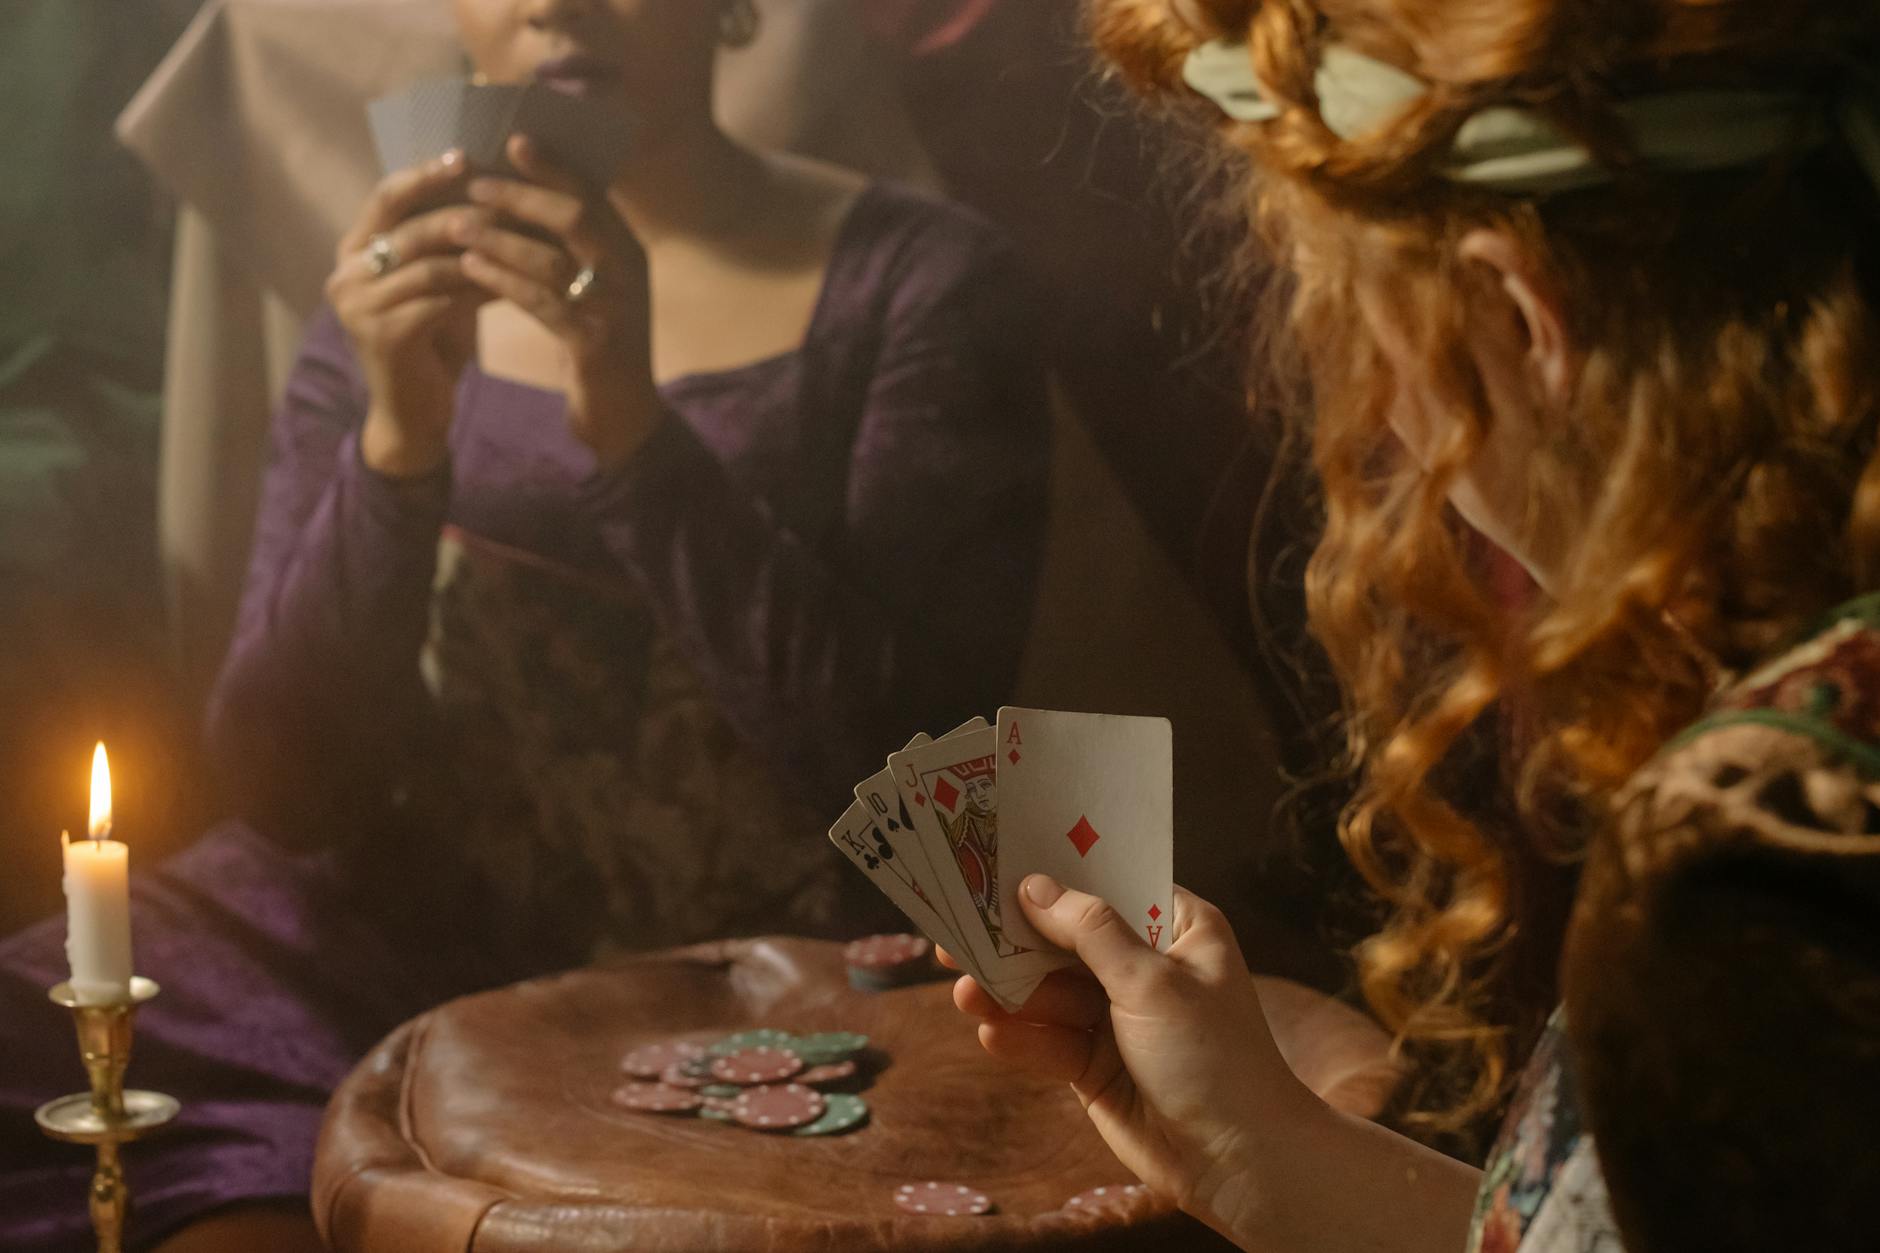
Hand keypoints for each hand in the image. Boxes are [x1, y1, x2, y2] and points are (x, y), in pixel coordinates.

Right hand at [328, 151, 489, 476]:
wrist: (415, 415)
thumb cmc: (432, 342)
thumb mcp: (436, 283)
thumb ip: (446, 243)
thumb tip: (493, 189)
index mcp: (353, 251)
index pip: (386, 197)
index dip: (424, 175)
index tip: (466, 155)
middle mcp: (346, 274)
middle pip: (411, 226)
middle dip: (465, 211)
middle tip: (511, 198)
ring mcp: (359, 306)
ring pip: (430, 263)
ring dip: (481, 250)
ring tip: (524, 238)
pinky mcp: (382, 336)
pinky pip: (440, 299)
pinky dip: (480, 288)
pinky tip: (514, 282)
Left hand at [461, 136, 661, 468]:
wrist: (627, 418)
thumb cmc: (599, 347)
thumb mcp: (594, 289)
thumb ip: (572, 248)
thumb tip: (525, 199)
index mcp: (628, 251)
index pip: (592, 194)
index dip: (554, 166)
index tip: (512, 140)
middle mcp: (628, 272)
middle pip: (576, 217)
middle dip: (521, 195)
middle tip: (474, 183)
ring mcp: (615, 308)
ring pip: (553, 259)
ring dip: (500, 238)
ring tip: (456, 225)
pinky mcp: (595, 344)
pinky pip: (542, 302)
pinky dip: (503, 281)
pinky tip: (471, 268)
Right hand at [949, 878, 1323, 1238]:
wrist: (1238, 1162)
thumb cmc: (1215, 1058)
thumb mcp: (1152, 983)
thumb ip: (1090, 932)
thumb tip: (1034, 888)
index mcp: (1177, 928)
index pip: (1108, 885)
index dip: (1056, 875)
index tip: (997, 863)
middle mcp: (1146, 965)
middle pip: (1066, 940)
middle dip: (1014, 942)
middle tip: (956, 934)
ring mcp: (1118, 1016)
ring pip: (1049, 993)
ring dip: (1007, 994)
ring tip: (962, 992)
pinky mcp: (1095, 1064)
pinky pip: (1049, 1040)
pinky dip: (1021, 1037)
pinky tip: (990, 1035)